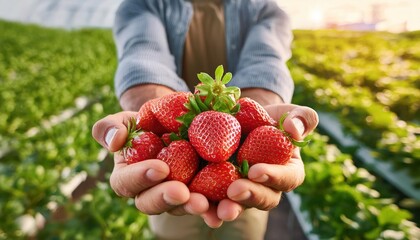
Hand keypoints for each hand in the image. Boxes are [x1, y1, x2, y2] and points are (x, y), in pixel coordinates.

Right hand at [91, 112, 209, 216]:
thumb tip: (114, 142)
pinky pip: (208, 205)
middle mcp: (151, 192)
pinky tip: (227, 209)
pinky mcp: (201, 193)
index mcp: (129, 176)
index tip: (160, 168)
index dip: (141, 178)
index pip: (127, 183)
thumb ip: (110, 127)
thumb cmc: (146, 123)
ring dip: (192, 208)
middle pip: (153, 203)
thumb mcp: (127, 119)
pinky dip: (217, 209)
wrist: (175, 122)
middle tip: (182, 192)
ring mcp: (177, 195)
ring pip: (181, 208)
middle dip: (167, 198)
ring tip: (205, 204)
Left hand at [205, 104, 318, 225]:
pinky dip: (205, 206)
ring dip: (227, 209)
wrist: (242, 120)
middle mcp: (267, 188)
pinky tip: (194, 204)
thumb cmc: (271, 118)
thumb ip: (303, 118)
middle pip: (262, 199)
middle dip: (248, 196)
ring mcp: (243, 191)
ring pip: (237, 206)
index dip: (273, 176)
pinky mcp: (220, 191)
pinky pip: (214, 202)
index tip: (256, 170)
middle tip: (234, 190)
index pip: (287, 178)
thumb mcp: (290, 113)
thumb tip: (294, 130)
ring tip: (215, 210)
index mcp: (288, 172)